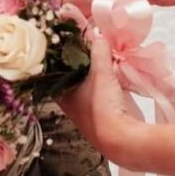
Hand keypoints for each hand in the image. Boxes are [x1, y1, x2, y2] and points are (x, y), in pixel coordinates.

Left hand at [58, 36, 146, 168]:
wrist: (121, 138)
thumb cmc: (102, 107)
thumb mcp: (101, 72)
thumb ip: (100, 51)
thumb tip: (101, 38)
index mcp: (61, 92)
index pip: (53, 68)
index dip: (60, 53)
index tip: (68, 39)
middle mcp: (70, 101)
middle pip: (72, 73)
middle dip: (81, 58)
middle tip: (89, 42)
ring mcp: (86, 107)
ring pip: (86, 82)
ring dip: (95, 69)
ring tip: (104, 53)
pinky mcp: (102, 111)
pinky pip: (100, 88)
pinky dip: (106, 78)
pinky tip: (115, 70)